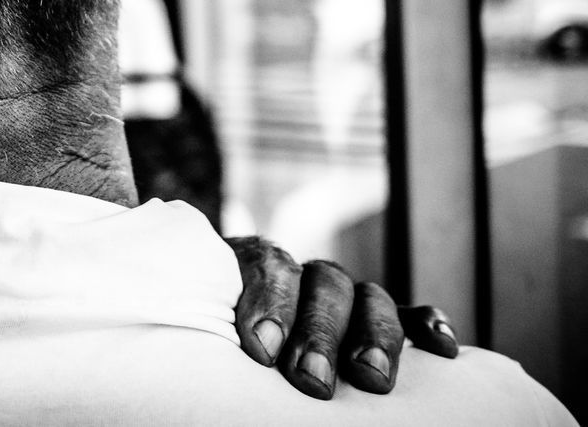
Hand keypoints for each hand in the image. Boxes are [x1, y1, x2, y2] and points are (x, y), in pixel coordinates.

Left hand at [226, 236, 458, 399]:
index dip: (269, 303)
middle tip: (312, 380)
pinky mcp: (371, 316)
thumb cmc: (204, 330)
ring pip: (367, 297)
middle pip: (323, 285)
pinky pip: (406, 313)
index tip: (261, 351)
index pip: (266, 266)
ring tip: (372, 379)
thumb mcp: (199, 318)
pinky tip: (442, 348)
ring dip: (374, 335)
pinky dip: (424, 323)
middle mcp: (300, 272)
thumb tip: (225, 352)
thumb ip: (207, 326)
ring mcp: (340, 293)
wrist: (213, 309)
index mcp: (249, 262)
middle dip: (321, 332)